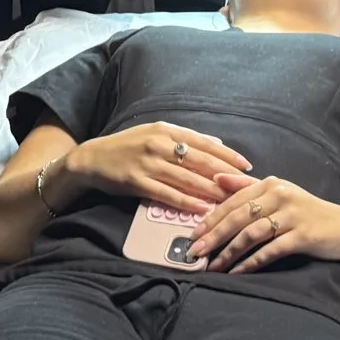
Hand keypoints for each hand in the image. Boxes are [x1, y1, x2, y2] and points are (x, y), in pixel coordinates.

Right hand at [62, 123, 252, 216]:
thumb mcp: (156, 133)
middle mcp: (159, 144)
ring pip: (188, 179)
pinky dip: (187, 202)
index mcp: (167, 130)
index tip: (246, 166)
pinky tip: (202, 209)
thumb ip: (185, 138)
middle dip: (226, 176)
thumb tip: (217, 143)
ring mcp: (148, 163)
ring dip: (211, 192)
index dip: (227, 155)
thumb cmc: (128, 146)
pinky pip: (168, 194)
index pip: (204, 143)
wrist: (93, 159)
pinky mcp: (138, 182)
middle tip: (245, 188)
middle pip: (200, 162)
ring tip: (230, 201)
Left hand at [192, 173, 339, 273]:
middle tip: (194, 252)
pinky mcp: (302, 235)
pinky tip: (238, 273)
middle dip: (213, 236)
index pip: (233, 201)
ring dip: (228, 252)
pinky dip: (251, 262)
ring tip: (213, 267)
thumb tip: (216, 179)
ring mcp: (291, 215)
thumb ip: (248, 186)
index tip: (193, 235)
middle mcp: (279, 195)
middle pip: (238, 217)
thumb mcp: (280, 194)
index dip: (211, 219)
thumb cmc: (308, 212)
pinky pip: (270, 250)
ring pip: (251, 234)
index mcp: (270, 184)